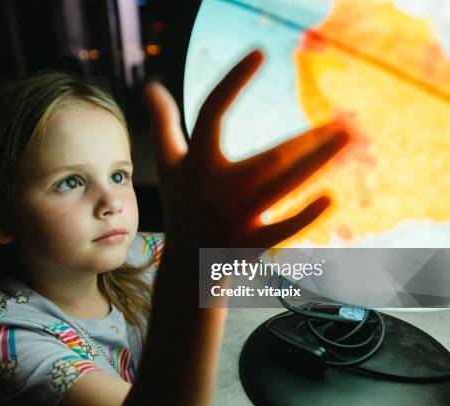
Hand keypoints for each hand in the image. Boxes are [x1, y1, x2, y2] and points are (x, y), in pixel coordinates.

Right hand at [145, 50, 348, 247]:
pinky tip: (329, 197)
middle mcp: (216, 188)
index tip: (260, 52)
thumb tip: (149, 86)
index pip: (211, 112)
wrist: (187, 264)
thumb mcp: (168, 166)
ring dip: (317, 161)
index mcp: (197, 163)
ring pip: (282, 186)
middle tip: (344, 123)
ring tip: (346, 138)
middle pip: (267, 156)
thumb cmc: (182, 205)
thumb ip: (162, 125)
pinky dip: (304, 215)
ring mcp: (235, 217)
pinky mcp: (251, 242)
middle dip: (306, 140)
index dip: (232, 81)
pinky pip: (281, 228)